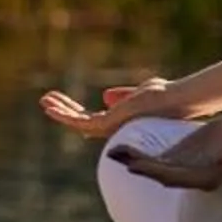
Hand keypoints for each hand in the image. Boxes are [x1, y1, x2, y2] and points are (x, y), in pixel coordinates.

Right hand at [36, 79, 172, 140]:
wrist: (177, 100)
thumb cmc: (165, 95)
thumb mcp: (139, 92)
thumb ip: (123, 96)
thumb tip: (105, 96)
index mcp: (121, 122)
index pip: (93, 120)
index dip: (76, 111)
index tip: (62, 102)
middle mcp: (114, 129)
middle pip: (82, 122)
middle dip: (64, 111)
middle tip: (46, 100)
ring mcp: (111, 128)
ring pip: (78, 123)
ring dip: (60, 112)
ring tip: (43, 100)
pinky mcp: (108, 124)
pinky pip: (80, 121)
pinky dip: (63, 114)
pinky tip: (50, 106)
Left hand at [105, 110, 221, 190]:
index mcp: (207, 176)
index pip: (177, 176)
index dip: (156, 171)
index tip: (138, 166)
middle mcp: (194, 176)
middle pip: (161, 174)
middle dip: (139, 167)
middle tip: (116, 157)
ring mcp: (186, 168)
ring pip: (155, 168)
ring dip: (134, 162)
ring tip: (113, 153)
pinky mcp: (183, 157)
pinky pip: (158, 158)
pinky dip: (140, 154)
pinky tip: (124, 148)